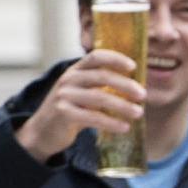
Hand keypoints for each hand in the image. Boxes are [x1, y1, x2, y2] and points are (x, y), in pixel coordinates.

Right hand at [14, 49, 146, 162]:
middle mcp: (68, 79)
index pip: (95, 57)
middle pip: (101, 76)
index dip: (115, 59)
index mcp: (75, 71)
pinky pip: (93, 117)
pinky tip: (125, 127)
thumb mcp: (83, 93)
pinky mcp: (64, 114)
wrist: (44, 130)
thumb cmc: (71, 110)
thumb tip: (135, 88)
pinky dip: (111, 123)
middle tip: (143, 95)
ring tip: (139, 113)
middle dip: (125, 85)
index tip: (133, 67)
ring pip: (99, 98)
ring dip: (122, 106)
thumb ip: (101, 87)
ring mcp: (64, 96)